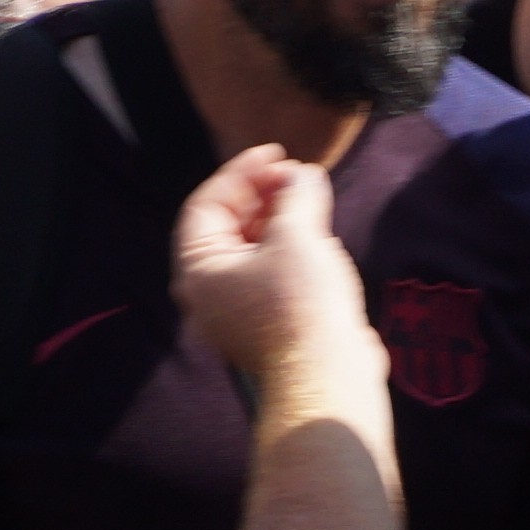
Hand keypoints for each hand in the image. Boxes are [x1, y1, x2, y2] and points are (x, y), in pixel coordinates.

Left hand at [172, 143, 370, 381]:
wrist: (330, 374)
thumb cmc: (302, 304)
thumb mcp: (297, 234)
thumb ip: (296, 193)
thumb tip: (302, 174)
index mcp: (199, 271)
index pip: (206, 206)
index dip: (241, 172)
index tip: (275, 154)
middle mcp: (210, 294)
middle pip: (228, 227)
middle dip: (264, 194)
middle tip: (297, 174)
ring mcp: (239, 312)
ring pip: (253, 250)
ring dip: (281, 218)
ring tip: (313, 197)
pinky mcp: (270, 324)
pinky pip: (272, 273)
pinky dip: (291, 247)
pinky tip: (319, 234)